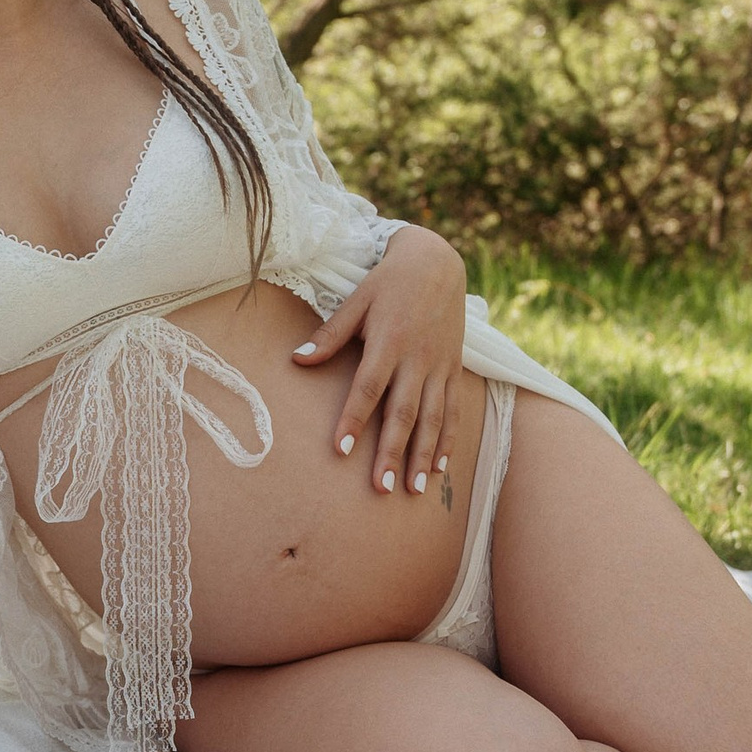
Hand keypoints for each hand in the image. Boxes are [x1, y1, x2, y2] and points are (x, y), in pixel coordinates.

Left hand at [293, 225, 465, 498]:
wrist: (438, 263)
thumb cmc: (389, 283)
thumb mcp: (356, 300)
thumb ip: (330, 334)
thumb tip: (297, 359)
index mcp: (389, 341)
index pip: (368, 387)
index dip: (353, 419)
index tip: (340, 450)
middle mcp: (417, 358)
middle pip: (403, 412)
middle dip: (391, 452)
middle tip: (380, 488)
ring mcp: (440, 366)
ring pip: (433, 418)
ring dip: (423, 455)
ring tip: (413, 489)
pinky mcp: (454, 368)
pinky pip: (453, 409)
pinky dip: (448, 439)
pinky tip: (439, 468)